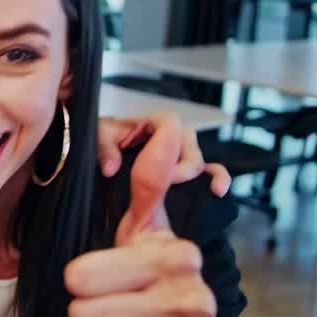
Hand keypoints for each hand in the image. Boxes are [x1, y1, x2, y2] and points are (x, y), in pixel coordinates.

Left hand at [67, 129, 218, 316]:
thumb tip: (164, 133)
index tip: (83, 279)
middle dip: (85, 315)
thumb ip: (148, 186)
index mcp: (177, 257)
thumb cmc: (155, 290)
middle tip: (101, 313)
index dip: (78, 279)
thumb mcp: (145, 237)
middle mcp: (195, 299)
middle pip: (85, 313)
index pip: (85, 272)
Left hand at [97, 113, 231, 196]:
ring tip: (214, 190)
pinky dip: (216, 179)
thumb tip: (111, 167)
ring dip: (210, 173)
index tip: (162, 165)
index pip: (172, 123)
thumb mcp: (98, 136)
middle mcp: (170, 138)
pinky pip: (208, 172)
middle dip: (185, 164)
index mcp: (152, 123)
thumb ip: (103, 146)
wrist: (101, 157)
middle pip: (190, 144)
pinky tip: (218, 192)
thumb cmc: (105, 140)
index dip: (170, 143)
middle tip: (171, 182)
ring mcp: (178, 156)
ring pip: (201, 160)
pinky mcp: (182, 174)